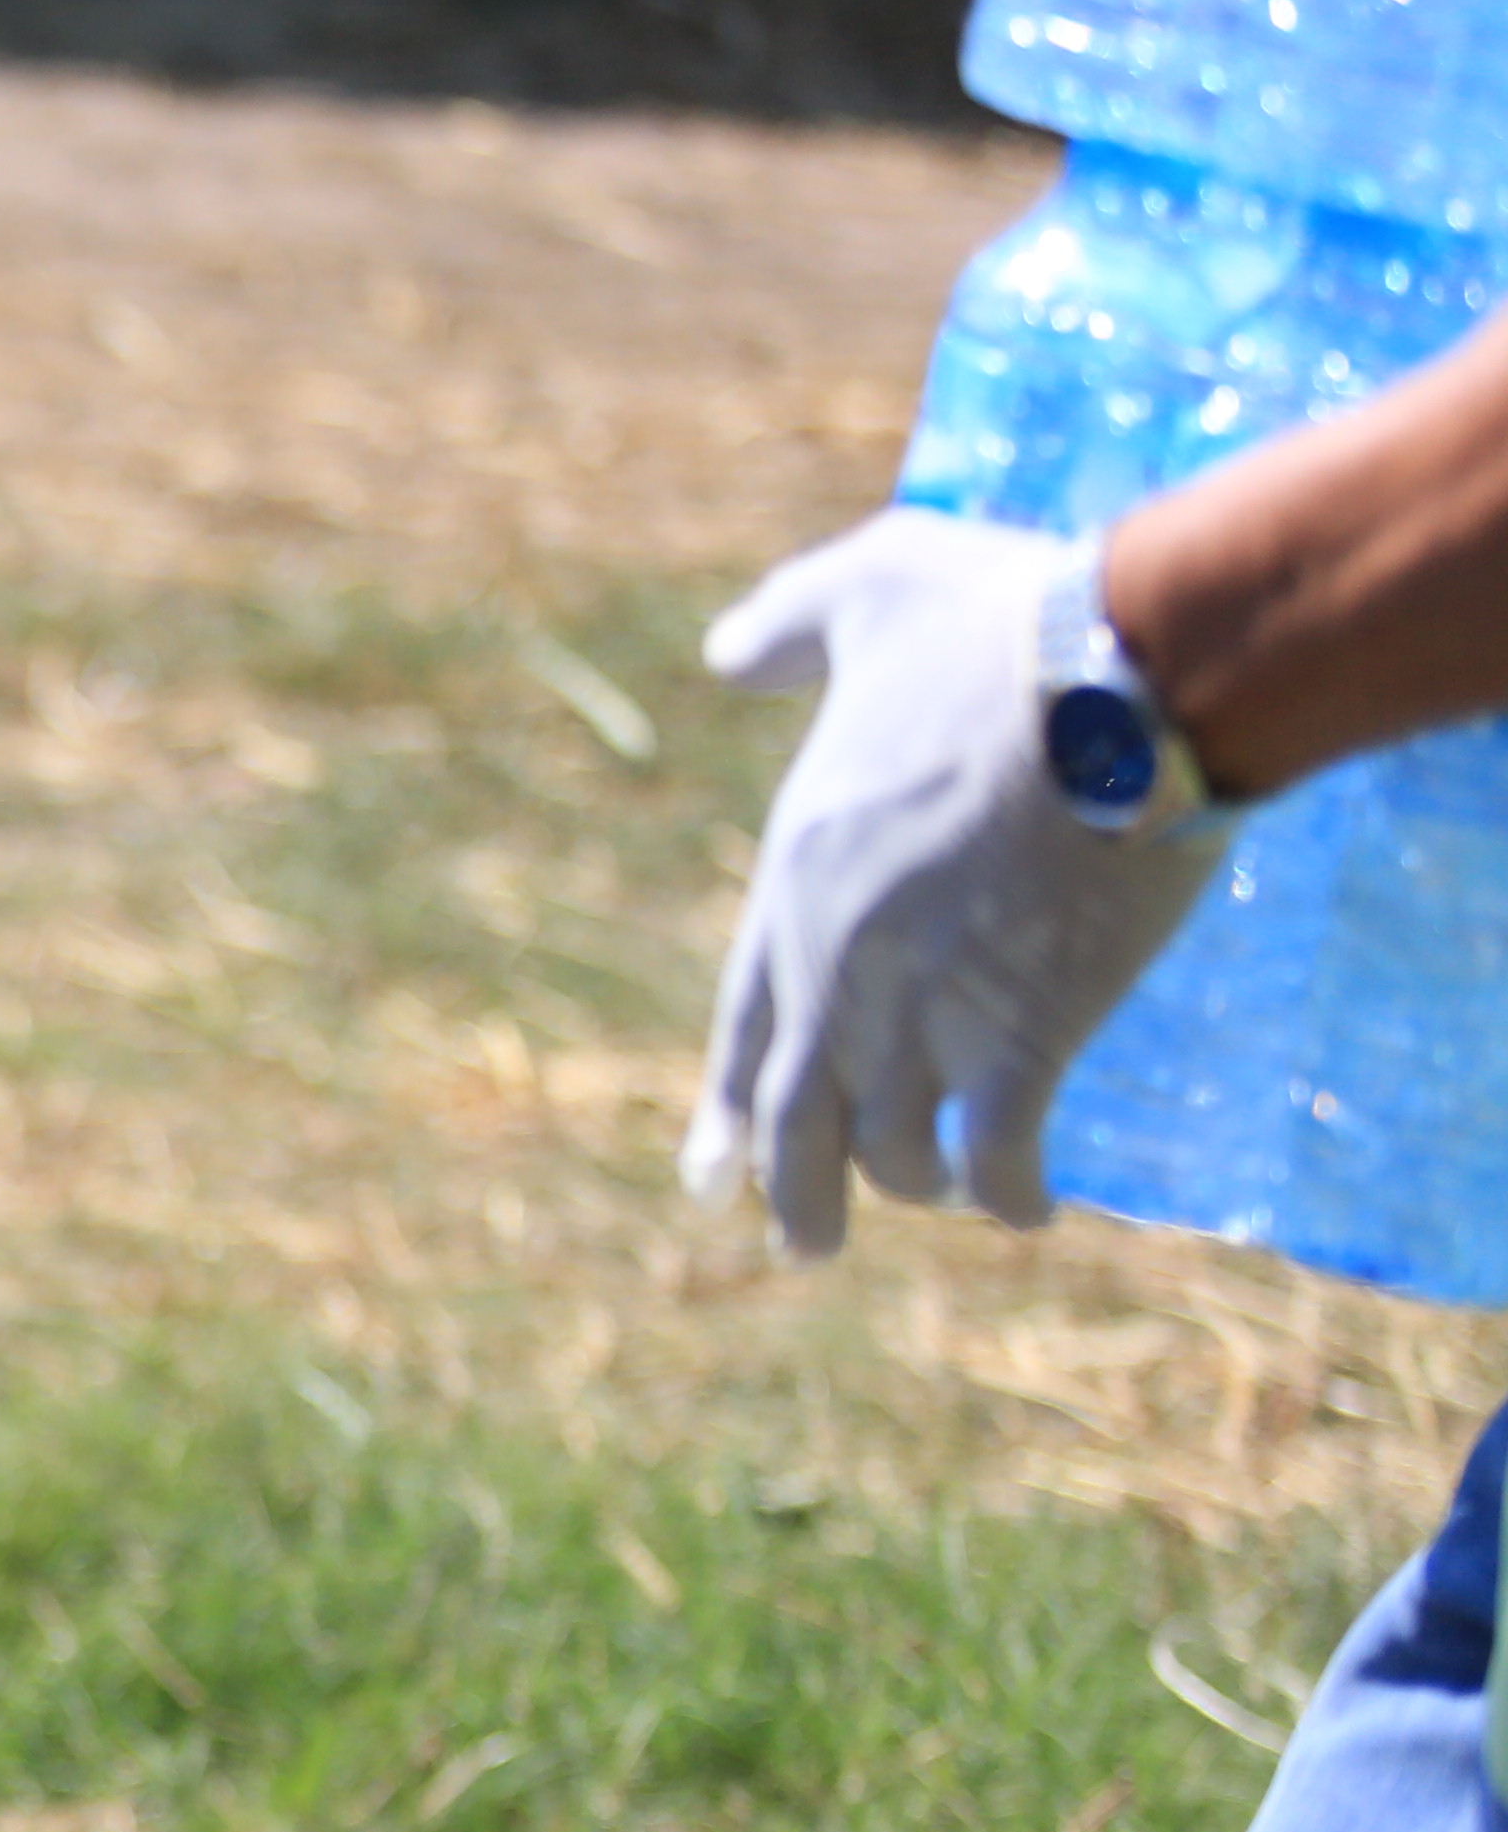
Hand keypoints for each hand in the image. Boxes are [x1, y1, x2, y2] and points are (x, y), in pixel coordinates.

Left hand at [680, 506, 1230, 1255]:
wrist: (1121, 677)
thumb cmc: (1006, 623)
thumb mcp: (873, 588)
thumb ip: (793, 621)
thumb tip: (724, 651)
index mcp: (798, 881)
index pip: (742, 1020)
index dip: (729, 1103)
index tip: (710, 1173)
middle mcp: (838, 966)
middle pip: (795, 1116)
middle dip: (794, 1190)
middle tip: (802, 1243)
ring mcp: (925, 1009)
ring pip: (888, 1148)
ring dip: (909, 1184)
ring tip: (933, 1196)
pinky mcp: (1024, 1036)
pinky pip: (996, 1154)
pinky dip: (1006, 1193)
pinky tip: (1030, 1211)